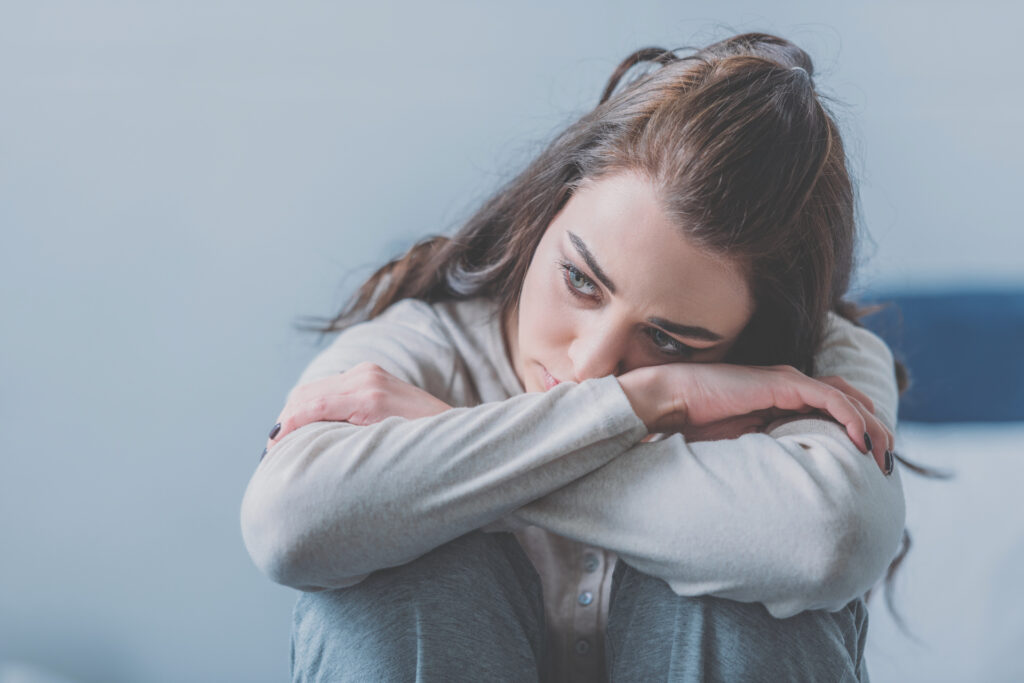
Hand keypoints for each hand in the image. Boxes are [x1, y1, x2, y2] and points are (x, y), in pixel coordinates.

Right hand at [266, 362, 452, 449]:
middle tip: (271, 452)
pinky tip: (303, 425)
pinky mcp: (369, 373)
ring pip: (313, 389)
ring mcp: (368, 372)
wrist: (457, 432)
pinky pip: (328, 387)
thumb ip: (347, 444)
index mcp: (370, 397)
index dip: (286, 428)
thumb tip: (308, 451)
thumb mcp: (385, 451)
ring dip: (294, 412)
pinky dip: (310, 404)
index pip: (311, 406)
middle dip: (284, 421)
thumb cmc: (424, 451)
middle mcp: (366, 378)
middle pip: (306, 394)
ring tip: (281, 441)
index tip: (271, 451)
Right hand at [619, 363, 892, 471]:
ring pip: (847, 398)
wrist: (671, 401)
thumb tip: (793, 485)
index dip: (859, 430)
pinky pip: (828, 398)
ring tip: (883, 453)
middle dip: (875, 429)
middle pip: (849, 400)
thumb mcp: (745, 445)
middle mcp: (791, 385)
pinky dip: (850, 417)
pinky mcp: (781, 382)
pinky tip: (860, 439)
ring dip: (871, 425)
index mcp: (782, 399)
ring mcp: (787, 380)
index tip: (872, 463)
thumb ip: (772, 452)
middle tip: (888, 461)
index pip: (835, 407)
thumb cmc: (696, 424)